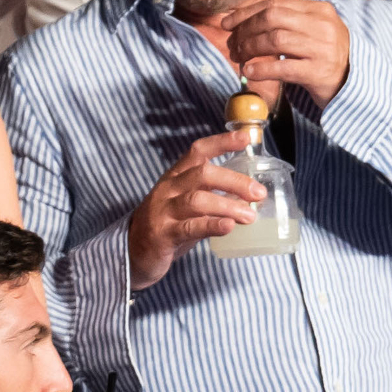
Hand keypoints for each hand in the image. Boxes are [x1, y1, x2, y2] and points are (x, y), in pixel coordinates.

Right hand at [127, 130, 266, 288]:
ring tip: (250, 216)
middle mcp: (168, 189)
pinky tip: (229, 227)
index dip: (222, 142)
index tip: (246, 138)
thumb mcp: (187, 205)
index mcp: (175, 177)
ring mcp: (163, 211)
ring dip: (228, 206)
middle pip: (203, 174)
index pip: (197, 151)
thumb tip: (249, 196)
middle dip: (234, 180)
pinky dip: (212, 225)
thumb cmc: (167, 226)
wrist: (132, 253)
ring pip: (197, 199)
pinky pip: (190, 227)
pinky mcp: (162, 235)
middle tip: (259, 193)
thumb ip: (213, 197)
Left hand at [221, 0, 351, 107]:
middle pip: (272, 18)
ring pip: (275, 40)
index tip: (227, 23)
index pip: (276, 3)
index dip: (247, 12)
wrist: (353, 83)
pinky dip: (262, 70)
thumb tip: (241, 19)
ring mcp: (322, 49)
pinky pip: (283, 68)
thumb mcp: (313, 30)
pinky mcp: (319, 72)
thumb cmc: (325, 56)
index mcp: (320, 9)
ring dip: (250, 48)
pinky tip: (250, 72)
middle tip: (233, 43)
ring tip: (240, 57)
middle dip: (246, 29)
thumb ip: (286, 21)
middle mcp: (323, 26)